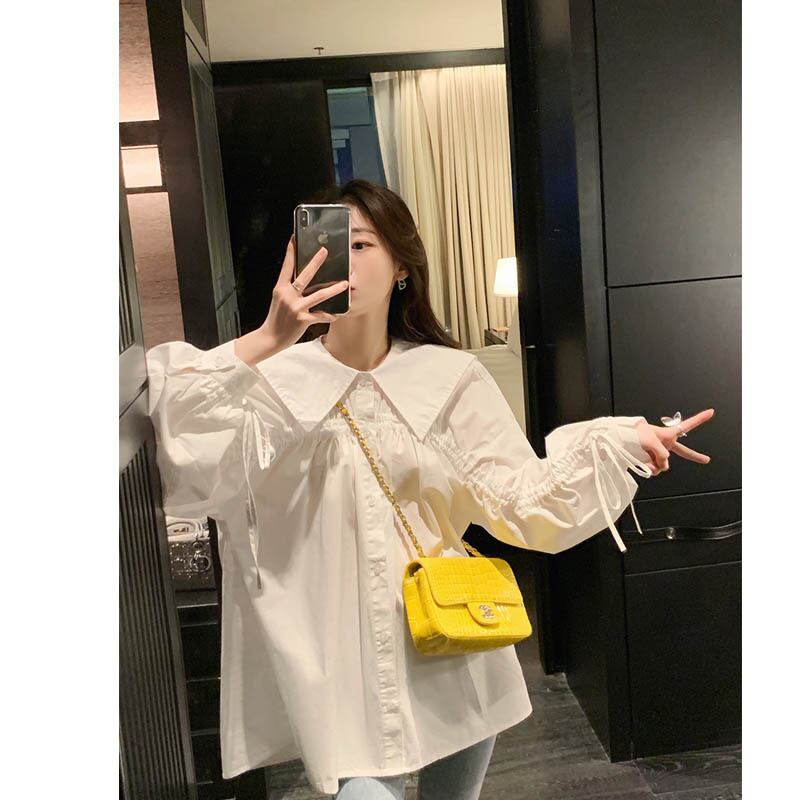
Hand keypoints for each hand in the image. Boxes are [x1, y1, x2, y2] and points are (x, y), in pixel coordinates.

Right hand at [261, 235, 349, 349]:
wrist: (270, 338)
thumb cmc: (276, 318)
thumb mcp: (279, 300)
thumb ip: (289, 290)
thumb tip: (303, 281)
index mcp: (280, 288)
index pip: (286, 267)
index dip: (291, 252)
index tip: (294, 239)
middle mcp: (287, 295)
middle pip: (304, 275)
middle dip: (315, 262)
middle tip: (324, 251)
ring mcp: (295, 307)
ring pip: (318, 295)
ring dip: (334, 289)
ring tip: (345, 284)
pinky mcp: (302, 319)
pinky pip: (320, 315)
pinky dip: (329, 315)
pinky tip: (337, 314)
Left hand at [635, 409, 714, 475]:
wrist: (618, 439)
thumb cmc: (633, 434)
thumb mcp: (651, 441)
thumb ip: (662, 455)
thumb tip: (664, 466)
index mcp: (667, 434)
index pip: (686, 425)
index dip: (699, 419)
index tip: (711, 412)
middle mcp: (664, 444)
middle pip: (682, 451)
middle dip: (694, 456)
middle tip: (706, 459)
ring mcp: (657, 453)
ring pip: (663, 465)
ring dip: (656, 466)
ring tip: (646, 459)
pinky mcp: (649, 460)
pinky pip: (654, 469)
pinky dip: (650, 469)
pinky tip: (644, 465)